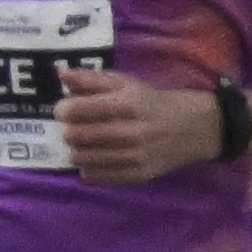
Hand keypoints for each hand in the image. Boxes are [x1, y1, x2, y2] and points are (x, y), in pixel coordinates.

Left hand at [55, 64, 237, 184]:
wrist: (190, 129)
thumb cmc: (148, 101)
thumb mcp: (123, 82)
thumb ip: (90, 78)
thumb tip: (61, 74)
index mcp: (125, 105)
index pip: (76, 110)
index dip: (62, 109)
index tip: (64, 110)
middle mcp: (130, 132)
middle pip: (75, 136)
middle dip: (67, 130)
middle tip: (73, 127)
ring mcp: (135, 157)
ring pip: (83, 158)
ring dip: (75, 149)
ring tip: (82, 143)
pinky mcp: (138, 176)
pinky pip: (97, 177)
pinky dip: (88, 167)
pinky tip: (93, 158)